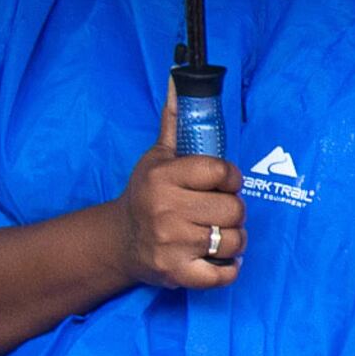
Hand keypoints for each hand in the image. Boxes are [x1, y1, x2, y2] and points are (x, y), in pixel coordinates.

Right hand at [115, 100, 242, 292]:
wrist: (120, 241)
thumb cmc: (146, 195)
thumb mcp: (156, 156)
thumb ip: (174, 122)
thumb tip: (179, 80)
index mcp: (164, 177)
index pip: (222, 172)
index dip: (230, 179)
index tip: (223, 184)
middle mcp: (166, 210)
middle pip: (233, 209)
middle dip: (233, 211)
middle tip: (219, 212)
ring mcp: (172, 244)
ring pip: (233, 240)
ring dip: (234, 240)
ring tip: (219, 235)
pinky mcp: (177, 273)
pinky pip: (222, 274)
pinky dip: (229, 269)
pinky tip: (220, 258)